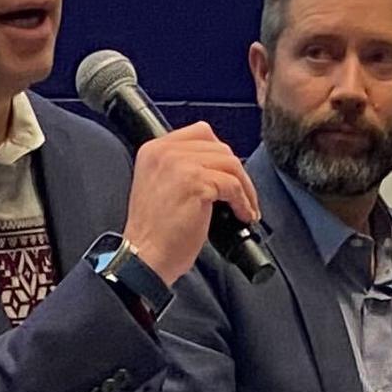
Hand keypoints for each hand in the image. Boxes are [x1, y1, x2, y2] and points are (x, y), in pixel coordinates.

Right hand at [120, 124, 261, 289]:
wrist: (145, 258)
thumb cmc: (153, 233)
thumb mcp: (159, 186)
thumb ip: (180, 168)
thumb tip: (216, 167)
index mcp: (153, 150)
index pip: (200, 133)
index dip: (220, 154)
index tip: (229, 174)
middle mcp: (164, 152)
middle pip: (219, 147)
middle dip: (236, 172)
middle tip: (243, 194)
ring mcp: (179, 164)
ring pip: (230, 163)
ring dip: (245, 187)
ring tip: (246, 207)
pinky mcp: (195, 182)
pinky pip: (232, 185)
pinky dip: (243, 202)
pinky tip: (242, 215)